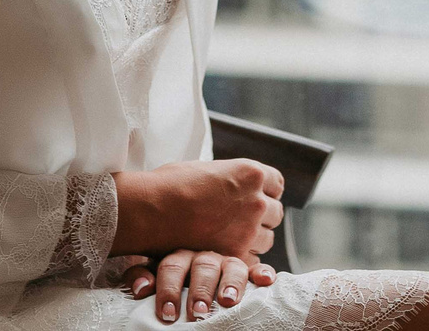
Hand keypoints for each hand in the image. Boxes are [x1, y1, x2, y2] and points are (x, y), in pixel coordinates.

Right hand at [110, 159, 283, 264]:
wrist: (152, 209)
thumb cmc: (171, 185)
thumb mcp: (207, 169)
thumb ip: (228, 178)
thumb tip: (230, 184)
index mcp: (250, 173)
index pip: (276, 184)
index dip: (266, 191)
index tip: (255, 197)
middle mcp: (256, 201)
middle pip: (275, 213)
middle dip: (262, 217)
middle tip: (242, 221)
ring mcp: (248, 230)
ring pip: (267, 239)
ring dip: (254, 239)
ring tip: (231, 239)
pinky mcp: (235, 254)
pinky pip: (253, 261)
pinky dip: (244, 259)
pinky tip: (226, 253)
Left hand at [116, 250, 275, 322]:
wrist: (191, 272)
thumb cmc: (172, 279)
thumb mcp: (155, 276)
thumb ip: (143, 278)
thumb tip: (139, 289)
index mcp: (179, 256)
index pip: (172, 266)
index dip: (169, 289)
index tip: (168, 313)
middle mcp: (205, 257)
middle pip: (203, 267)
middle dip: (201, 290)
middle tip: (197, 312)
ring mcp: (227, 263)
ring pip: (232, 266)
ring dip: (231, 283)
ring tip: (228, 300)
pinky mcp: (247, 272)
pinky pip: (258, 268)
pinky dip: (262, 273)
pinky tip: (266, 281)